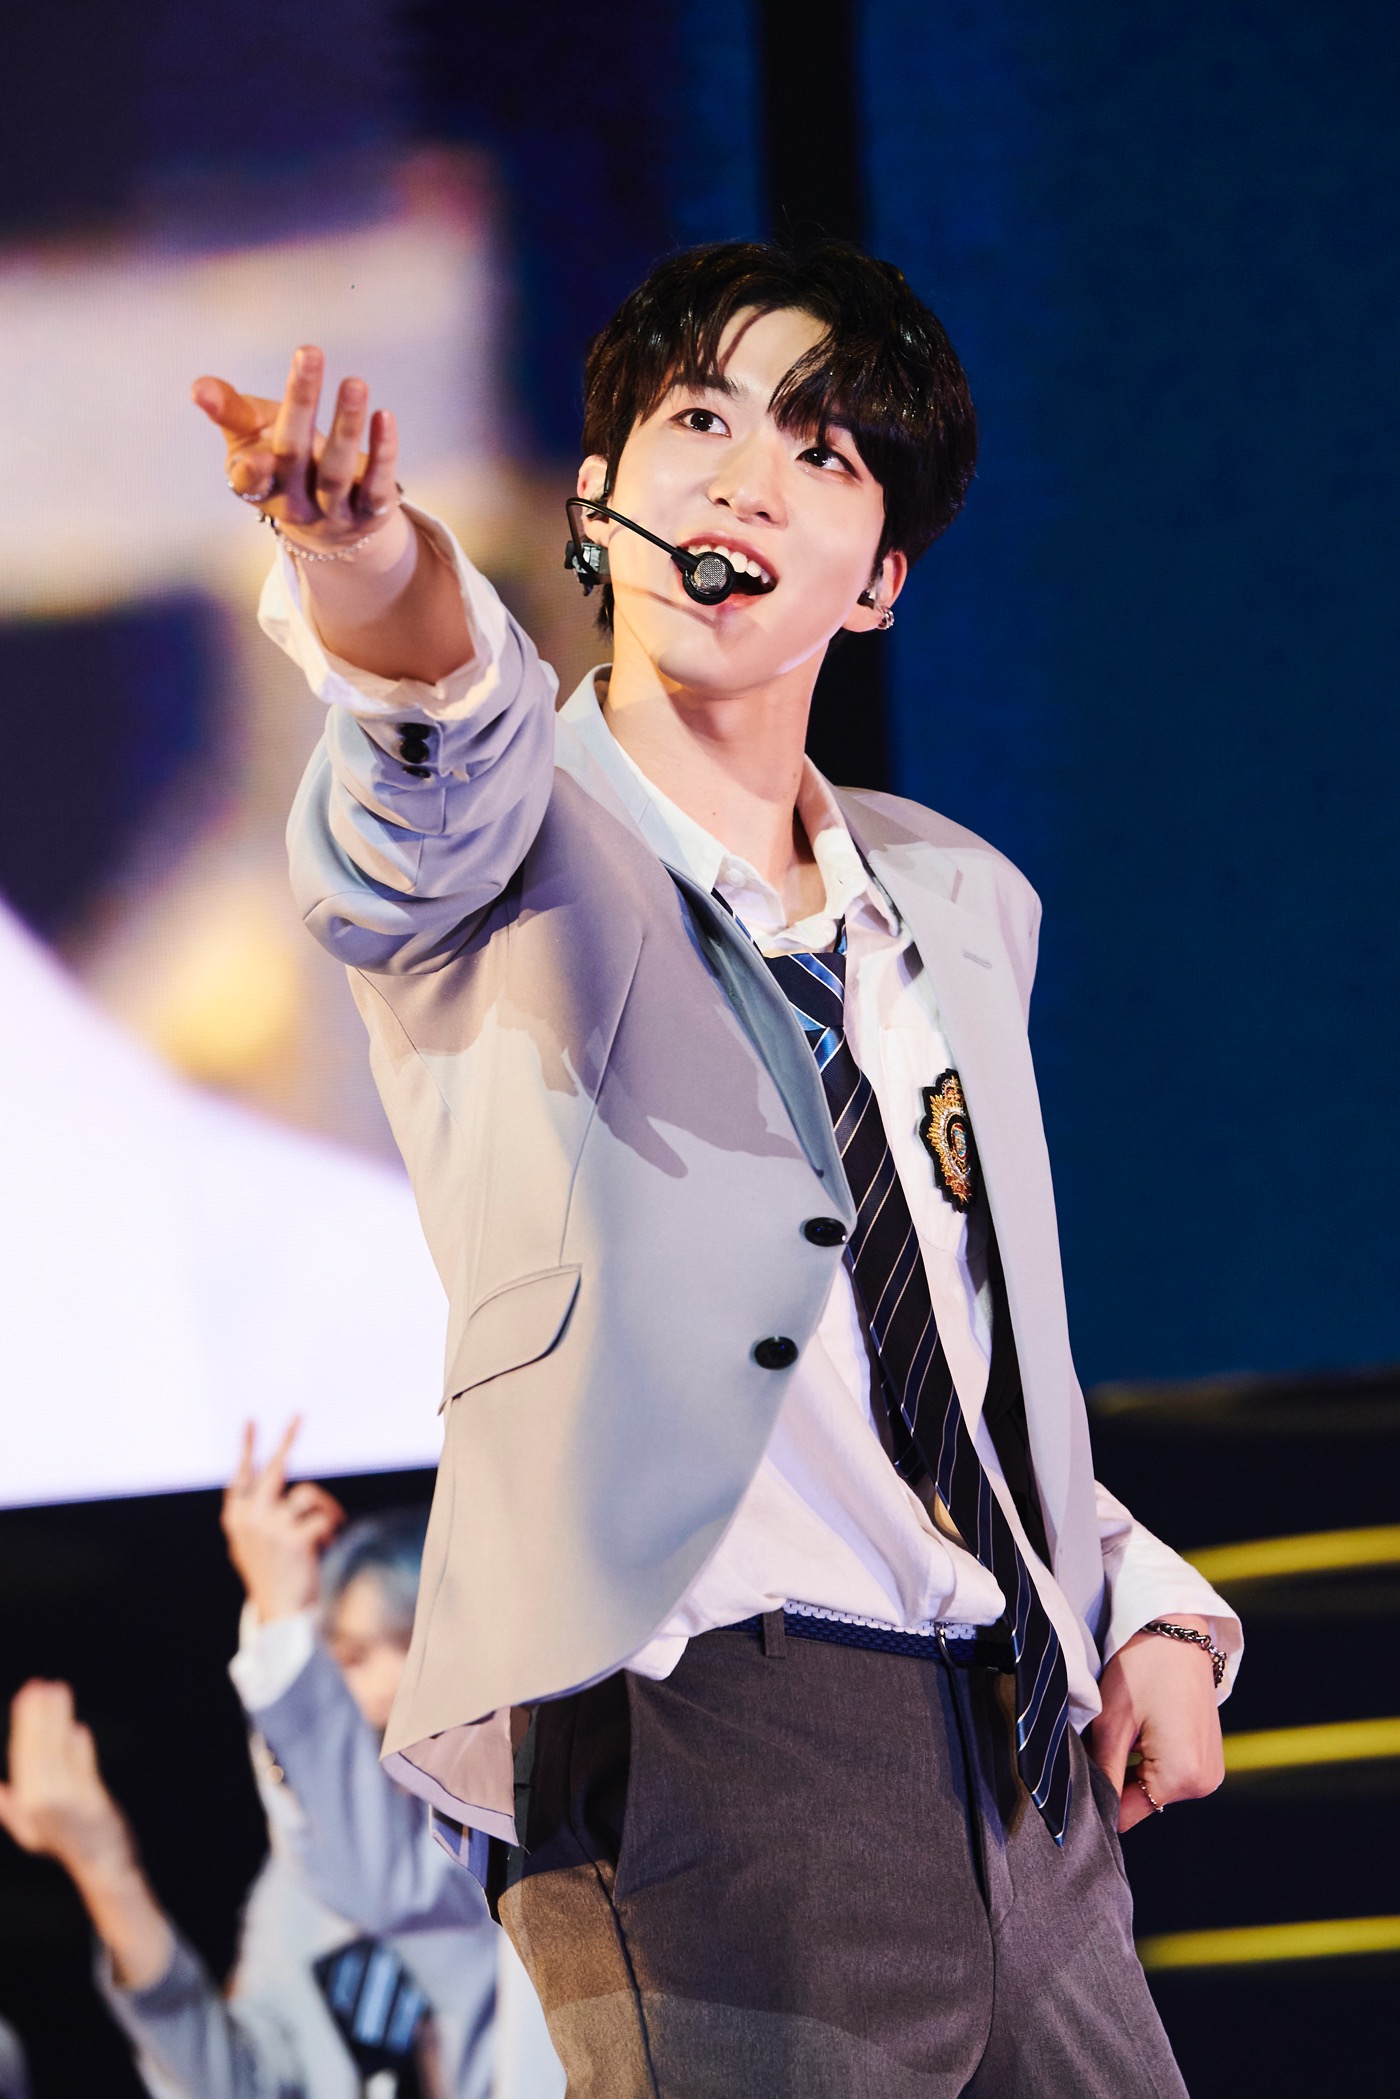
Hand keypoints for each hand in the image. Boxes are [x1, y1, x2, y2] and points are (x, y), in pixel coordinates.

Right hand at [0, 1680, 132, 1876]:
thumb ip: (9, 1806)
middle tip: (41, 1685)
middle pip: (39, 1751)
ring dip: (58, 1723)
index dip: (25, 1724)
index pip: (23, 1756)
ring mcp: (68, 1805)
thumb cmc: (63, 1838)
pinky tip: (78, 1730)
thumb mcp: (29, 1827)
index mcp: (27, 1805)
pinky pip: (83, 1773)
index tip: (27, 1694)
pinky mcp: (92, 1805)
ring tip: (59, 1692)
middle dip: (39, 1716)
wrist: (100, 1860)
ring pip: (60, 1756)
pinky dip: (80, 1752)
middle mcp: (43, 1805)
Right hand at [191, 344, 406, 557]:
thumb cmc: (281, 462)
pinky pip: (377, 484)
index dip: (252, 469)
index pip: (250, 479)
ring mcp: (333, 511)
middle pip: (294, 454)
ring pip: (336, 472)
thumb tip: (198, 387)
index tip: (255, 450)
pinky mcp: (370, 512)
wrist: (330, 523)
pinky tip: (384, 416)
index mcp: (259, 486)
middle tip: (308, 353)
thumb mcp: (252, 436)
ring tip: (355, 382)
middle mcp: (294, 502)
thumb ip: (228, 410)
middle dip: (300, 404)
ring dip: (346, 425)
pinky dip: (383, 452)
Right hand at [221, 1419, 345, 1623]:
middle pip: (274, 1469)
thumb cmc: (269, 1575)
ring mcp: (271, 1526)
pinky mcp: (294, 1536)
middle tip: (298, 1416)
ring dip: (324, 1510)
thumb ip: (251, 1513)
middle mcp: (249, 1518)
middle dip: (287, 1440)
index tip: (250, 1421)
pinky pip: (325, 1516)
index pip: (240, 1475)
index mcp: (235, 1518)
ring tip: (323, 1533)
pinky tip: (324, 1546)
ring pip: (309, 1494)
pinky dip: (331, 1530)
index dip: (247, 1447)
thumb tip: (258, 1474)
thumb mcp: (249, 1544)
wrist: (280, 1614)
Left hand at [1089, 1616, 1225, 1831]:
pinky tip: (1142, 1727)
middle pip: (1142, 1801)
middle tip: (1102, 1739)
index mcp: (1183, 1777)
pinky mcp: (1208, 1756)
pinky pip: (1170, 1771)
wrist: (1176, 1629)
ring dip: (1133, 1767)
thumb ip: (1104, 1773)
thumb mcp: (1112, 1723)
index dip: (1099, 1798)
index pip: (1126, 1814)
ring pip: (1154, 1786)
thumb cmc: (1142, 1669)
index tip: (1082, 1773)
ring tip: (1124, 1729)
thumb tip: (1091, 1809)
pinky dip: (1150, 1757)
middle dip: (1117, 1778)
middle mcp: (1204, 1783)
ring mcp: (1210, 1771)